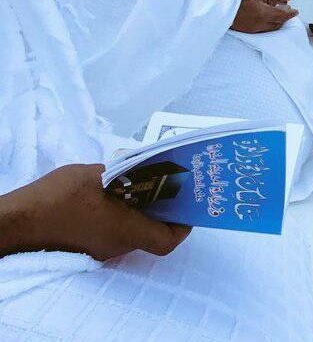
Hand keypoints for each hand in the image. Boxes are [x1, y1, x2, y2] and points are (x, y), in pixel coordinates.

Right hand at [0, 164, 190, 261]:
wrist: (24, 219)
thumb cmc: (63, 197)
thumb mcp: (97, 174)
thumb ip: (122, 171)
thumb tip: (136, 166)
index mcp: (126, 230)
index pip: (166, 240)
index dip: (182, 226)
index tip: (187, 206)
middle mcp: (118, 244)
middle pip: (151, 234)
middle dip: (162, 210)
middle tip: (168, 184)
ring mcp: (101, 247)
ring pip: (132, 231)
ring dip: (140, 210)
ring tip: (143, 181)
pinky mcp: (88, 243)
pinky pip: (114, 229)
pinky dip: (122, 212)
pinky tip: (115, 190)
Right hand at [231, 0, 297, 33]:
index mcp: (262, 14)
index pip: (282, 16)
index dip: (290, 13)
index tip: (296, 10)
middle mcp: (257, 24)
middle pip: (276, 24)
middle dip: (284, 18)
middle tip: (288, 12)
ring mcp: (248, 28)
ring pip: (268, 28)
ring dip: (275, 21)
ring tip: (277, 13)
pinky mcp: (241, 29)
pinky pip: (258, 29)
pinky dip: (265, 23)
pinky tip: (263, 16)